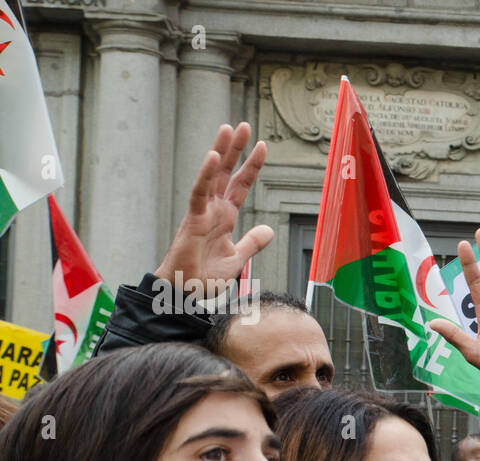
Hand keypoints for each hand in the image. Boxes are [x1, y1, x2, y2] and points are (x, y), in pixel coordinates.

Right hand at [155, 123, 273, 296]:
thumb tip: (269, 230)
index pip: (240, 185)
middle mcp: (213, 210)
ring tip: (228, 128)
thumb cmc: (205, 278)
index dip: (251, 166)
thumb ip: (252, 243)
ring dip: (221, 151)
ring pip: (212, 175)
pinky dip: (206, 174)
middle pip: (226, 173)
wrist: (187, 293)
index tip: (262, 146)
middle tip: (244, 124)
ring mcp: (202, 213)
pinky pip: (199, 192)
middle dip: (236, 149)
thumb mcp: (238, 258)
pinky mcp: (192, 220)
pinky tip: (214, 155)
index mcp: (224, 217)